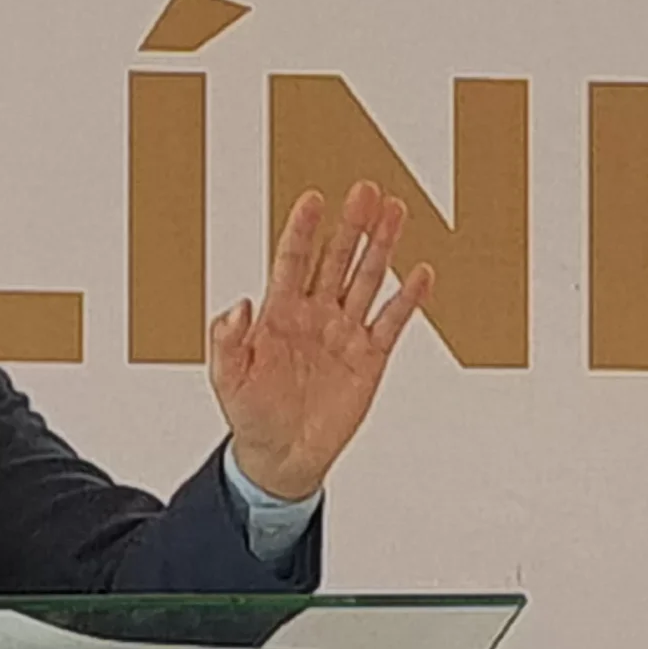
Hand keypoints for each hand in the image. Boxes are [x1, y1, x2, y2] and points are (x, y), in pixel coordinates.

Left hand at [209, 181, 434, 499]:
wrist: (282, 457)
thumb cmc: (251, 414)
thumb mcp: (227, 378)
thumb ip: (229, 339)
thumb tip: (239, 304)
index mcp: (278, 313)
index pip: (292, 260)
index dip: (303, 231)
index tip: (313, 199)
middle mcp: (315, 314)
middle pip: (336, 259)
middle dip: (350, 225)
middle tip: (365, 191)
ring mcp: (344, 332)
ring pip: (366, 280)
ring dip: (381, 247)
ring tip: (395, 211)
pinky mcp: (370, 357)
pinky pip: (392, 322)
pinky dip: (407, 299)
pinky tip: (420, 273)